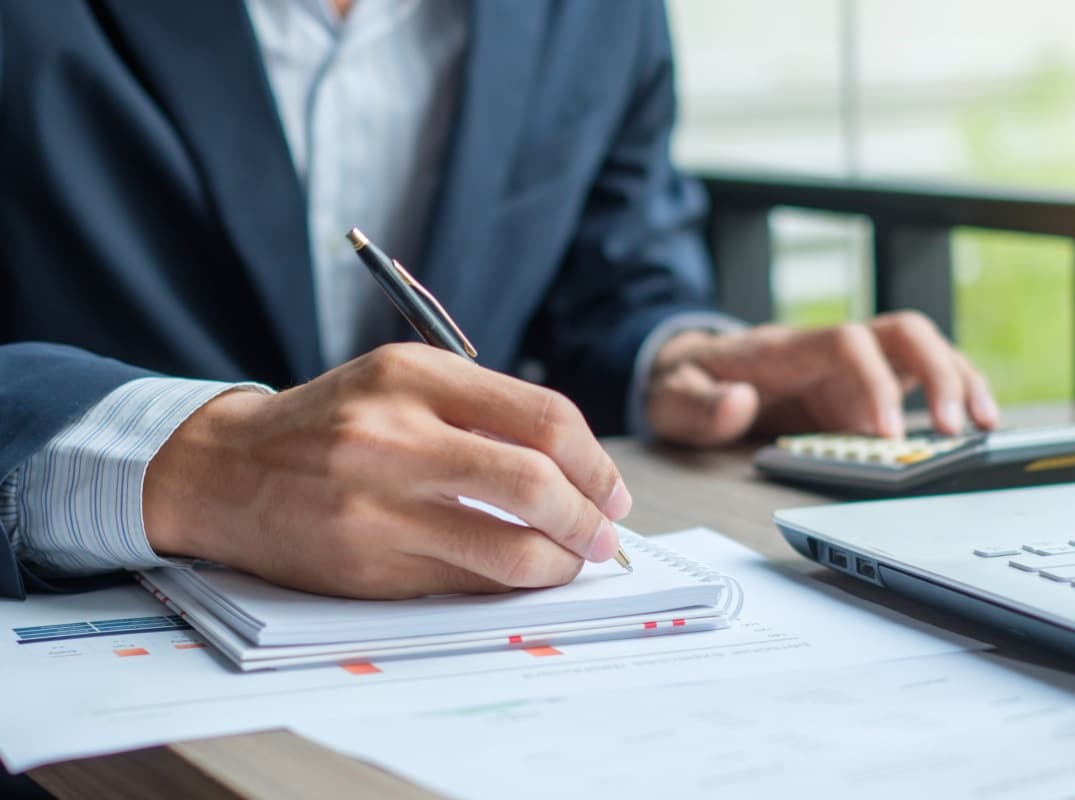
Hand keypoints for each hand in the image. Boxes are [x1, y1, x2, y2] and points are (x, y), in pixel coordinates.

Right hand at [143, 343, 631, 598]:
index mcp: (412, 375)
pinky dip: (511, 582)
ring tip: (573, 559)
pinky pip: (466, 582)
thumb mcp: (399, 384)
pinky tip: (523, 573)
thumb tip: (575, 469)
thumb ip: (481, 411)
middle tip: (605, 534)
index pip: (542, 417)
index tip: (612, 489)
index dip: (595, 461)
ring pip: (509, 548)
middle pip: (535, 481)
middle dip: (590, 516)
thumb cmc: (328, 424)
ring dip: (561, 560)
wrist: (224, 469)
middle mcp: (394, 435)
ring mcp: (377, 505)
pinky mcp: (366, 564)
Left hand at [646, 311, 999, 445]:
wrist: (690, 369)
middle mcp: (828, 349)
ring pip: (922, 350)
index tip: (886, 432)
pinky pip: (917, 379)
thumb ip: (700, 405)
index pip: (847, 344)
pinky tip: (967, 429)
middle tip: (955, 429)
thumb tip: (740, 403)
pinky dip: (949, 396)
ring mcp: (851, 366)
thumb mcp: (672, 396)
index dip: (875, 381)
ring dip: (959, 381)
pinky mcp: (861, 388)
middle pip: (902, 333)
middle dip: (938, 374)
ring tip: (982, 428)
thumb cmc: (687, 380)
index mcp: (787, 348)